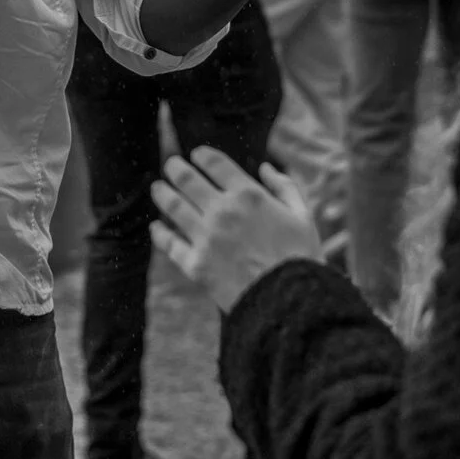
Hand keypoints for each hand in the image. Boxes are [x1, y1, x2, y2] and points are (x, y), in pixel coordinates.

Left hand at [150, 148, 323, 312]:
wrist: (290, 303)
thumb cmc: (301, 258)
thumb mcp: (303, 216)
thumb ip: (285, 187)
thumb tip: (265, 168)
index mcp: (248, 195)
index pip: (215, 163)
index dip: (202, 155)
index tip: (196, 155)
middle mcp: (222, 211)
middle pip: (186, 179)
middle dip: (175, 168)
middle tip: (171, 165)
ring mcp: (205, 238)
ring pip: (173, 207)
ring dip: (162, 193)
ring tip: (157, 188)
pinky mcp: (195, 264)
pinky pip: (170, 244)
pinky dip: (160, 233)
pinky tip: (156, 228)